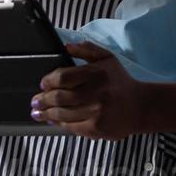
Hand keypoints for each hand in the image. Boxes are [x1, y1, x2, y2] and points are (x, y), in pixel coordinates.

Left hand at [31, 42, 148, 139]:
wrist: (141, 106)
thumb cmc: (120, 81)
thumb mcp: (107, 58)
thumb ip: (87, 50)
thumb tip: (65, 47)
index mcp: (96, 74)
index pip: (63, 77)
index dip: (48, 81)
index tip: (43, 84)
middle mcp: (95, 93)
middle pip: (59, 97)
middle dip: (43, 100)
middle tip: (35, 101)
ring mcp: (95, 112)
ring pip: (62, 114)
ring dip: (46, 113)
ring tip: (37, 112)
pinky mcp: (96, 128)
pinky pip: (71, 127)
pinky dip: (59, 123)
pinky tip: (52, 120)